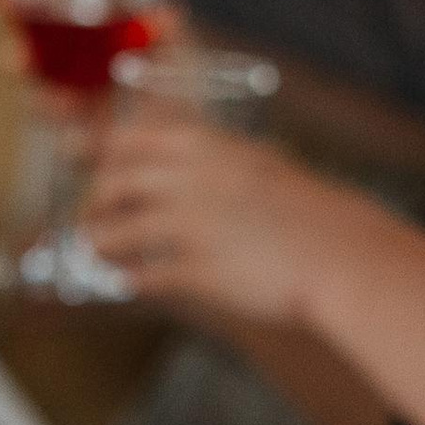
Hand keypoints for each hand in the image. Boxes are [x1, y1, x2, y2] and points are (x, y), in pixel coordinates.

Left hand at [81, 105, 349, 325]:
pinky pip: (140, 276)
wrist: (337, 254)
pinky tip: (124, 283)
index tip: (86, 166)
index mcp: (203, 145)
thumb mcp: (254, 164)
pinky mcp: (193, 271)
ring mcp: (187, 226)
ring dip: (99, 244)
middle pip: (113, 185)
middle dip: (95, 204)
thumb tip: (174, 164)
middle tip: (91, 218)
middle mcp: (186, 180)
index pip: (127, 140)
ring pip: (115, 233)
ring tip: (97, 253)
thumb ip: (211, 160)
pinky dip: (126, 279)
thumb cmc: (305, 210)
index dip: (100, 155)